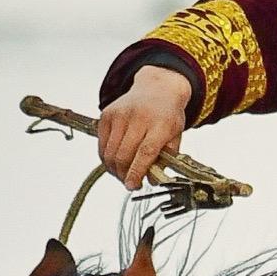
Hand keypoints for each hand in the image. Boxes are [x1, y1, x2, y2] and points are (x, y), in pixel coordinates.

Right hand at [96, 66, 193, 188]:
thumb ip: (165, 160)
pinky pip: (102, 145)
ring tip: (123, 173)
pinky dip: (106, 157)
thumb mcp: (175, 137)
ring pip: (110, 153)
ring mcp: (119, 115)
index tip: (132, 186)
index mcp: (159, 124)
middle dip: (124, 175)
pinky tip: (116, 160)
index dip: (136, 172)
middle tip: (130, 183)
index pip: (144, 153)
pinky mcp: (106, 115)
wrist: (157, 89)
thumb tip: (150, 180)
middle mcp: (137, 118)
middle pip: (123, 155)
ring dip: (114, 169)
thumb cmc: (167, 116)